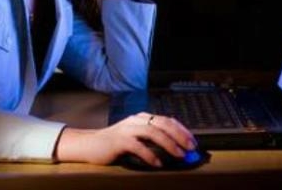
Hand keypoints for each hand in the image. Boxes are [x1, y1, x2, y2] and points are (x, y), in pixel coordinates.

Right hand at [55, 112, 196, 166]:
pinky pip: (138, 146)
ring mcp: (127, 129)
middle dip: (180, 135)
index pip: (167, 120)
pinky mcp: (118, 140)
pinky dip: (150, 155)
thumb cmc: (114, 143)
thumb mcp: (136, 137)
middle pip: (163, 123)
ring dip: (169, 144)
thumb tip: (176, 146)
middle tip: (191, 147)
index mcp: (142, 118)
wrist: (89, 144)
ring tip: (179, 154)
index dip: (182, 130)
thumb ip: (152, 138)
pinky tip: (157, 163)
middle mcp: (136, 120)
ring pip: (153, 132)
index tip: (193, 141)